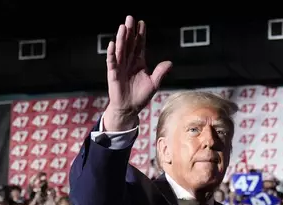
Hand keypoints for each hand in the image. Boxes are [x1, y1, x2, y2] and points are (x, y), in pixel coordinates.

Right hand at [104, 16, 171, 130]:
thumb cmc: (140, 96)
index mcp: (139, 62)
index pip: (140, 45)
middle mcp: (129, 62)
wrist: (129, 108)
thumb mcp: (154, 84)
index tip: (142, 23)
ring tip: (123, 27)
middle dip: (130, 31)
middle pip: (129, 43)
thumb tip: (170, 63)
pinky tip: (113, 44)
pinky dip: (112, 54)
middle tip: (130, 18)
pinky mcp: (113, 74)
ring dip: (121, 39)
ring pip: (121, 50)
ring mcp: (120, 67)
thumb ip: (160, 72)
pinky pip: (112, 62)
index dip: (140, 35)